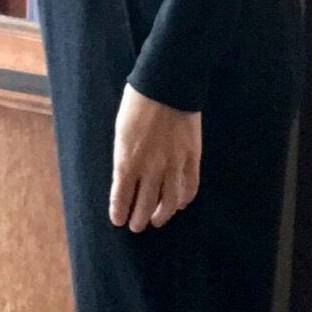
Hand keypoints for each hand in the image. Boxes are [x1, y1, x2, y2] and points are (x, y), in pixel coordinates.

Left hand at [110, 82, 200, 230]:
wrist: (167, 85)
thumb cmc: (137, 103)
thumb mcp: (121, 131)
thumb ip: (124, 156)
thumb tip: (126, 176)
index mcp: (127, 159)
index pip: (122, 196)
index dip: (119, 211)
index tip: (118, 221)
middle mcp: (151, 167)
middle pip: (146, 204)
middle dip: (140, 219)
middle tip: (137, 226)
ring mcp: (174, 164)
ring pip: (170, 201)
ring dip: (163, 214)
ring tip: (158, 220)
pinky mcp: (192, 157)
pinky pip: (190, 186)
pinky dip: (185, 199)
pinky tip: (180, 204)